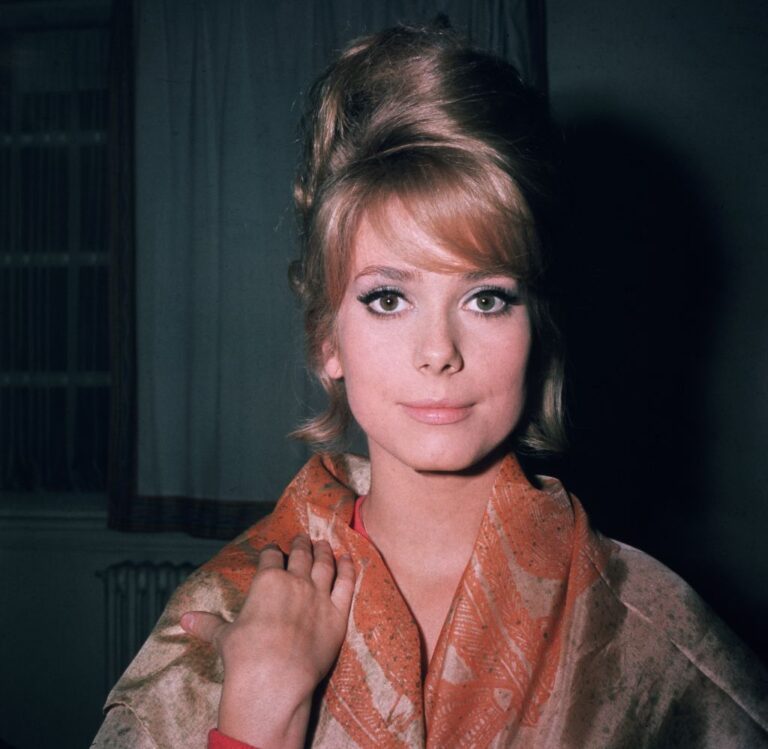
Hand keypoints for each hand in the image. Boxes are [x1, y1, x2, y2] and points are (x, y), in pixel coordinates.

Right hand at [180, 534, 354, 748]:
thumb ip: (209, 624)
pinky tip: (349, 560)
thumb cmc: (245, 656)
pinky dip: (349, 569)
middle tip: (303, 538)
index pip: (271, 558)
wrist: (275, 678)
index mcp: (267, 581)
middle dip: (301, 545)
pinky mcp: (338, 612)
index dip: (272, 552)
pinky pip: (347, 584)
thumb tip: (183, 620)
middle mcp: (295, 581)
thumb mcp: (223, 637)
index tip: (273, 548)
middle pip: (300, 555)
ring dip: (324, 552)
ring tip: (324, 545)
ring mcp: (319, 595)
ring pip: (324, 564)